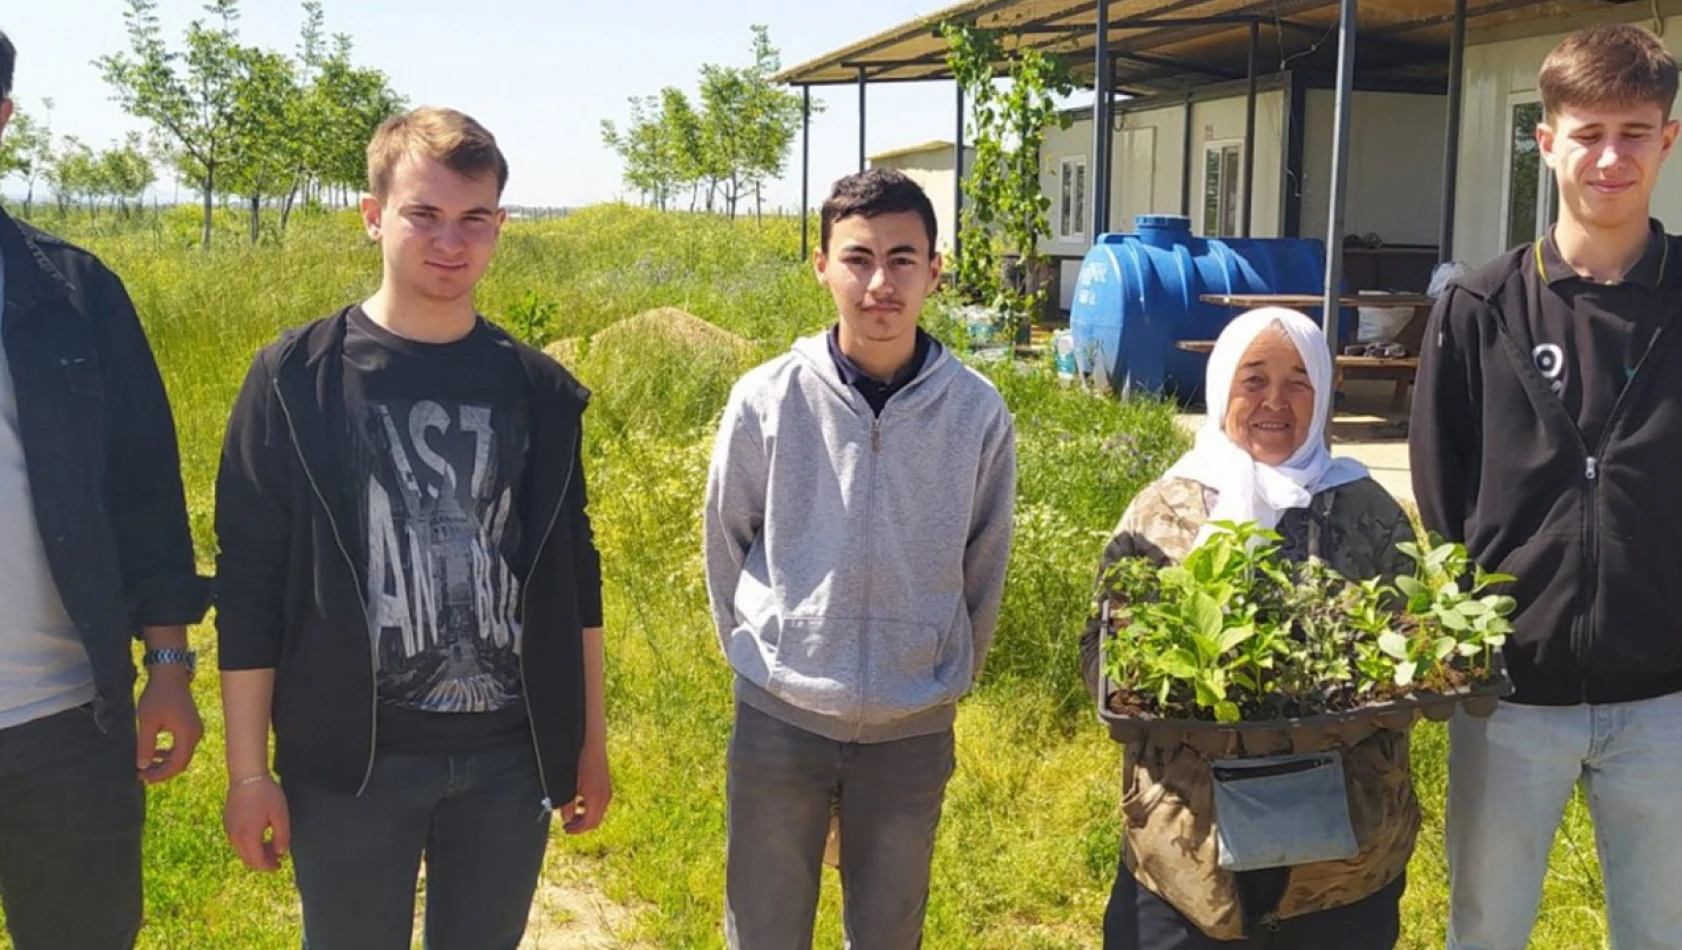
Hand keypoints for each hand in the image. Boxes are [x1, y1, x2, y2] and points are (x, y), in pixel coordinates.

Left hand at [135, 667, 201, 783]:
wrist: (170, 675)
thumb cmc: (158, 696)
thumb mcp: (147, 722)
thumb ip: (145, 745)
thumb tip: (142, 766)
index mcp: (187, 735)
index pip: (176, 764)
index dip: (159, 774)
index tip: (141, 776)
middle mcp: (196, 734)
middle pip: (181, 762)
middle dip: (162, 771)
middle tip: (142, 774)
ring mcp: (195, 729)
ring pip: (182, 755)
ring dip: (165, 762)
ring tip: (146, 765)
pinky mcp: (191, 725)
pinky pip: (182, 746)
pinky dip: (170, 752)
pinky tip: (156, 752)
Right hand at [224, 779, 290, 870]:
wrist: (247, 775)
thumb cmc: (266, 794)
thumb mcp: (280, 815)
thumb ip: (282, 836)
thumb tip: (281, 852)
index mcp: (248, 836)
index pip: (257, 861)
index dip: (268, 867)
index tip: (279, 866)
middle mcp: (234, 836)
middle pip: (247, 859)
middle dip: (263, 862)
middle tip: (277, 858)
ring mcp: (229, 829)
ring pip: (242, 850)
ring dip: (256, 852)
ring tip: (271, 845)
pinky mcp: (227, 822)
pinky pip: (237, 840)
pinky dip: (249, 844)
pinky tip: (260, 836)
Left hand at [562, 739, 611, 833]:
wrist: (591, 743)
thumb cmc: (579, 762)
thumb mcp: (569, 785)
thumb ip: (567, 804)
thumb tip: (566, 818)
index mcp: (596, 799)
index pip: (589, 823)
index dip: (577, 829)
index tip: (565, 829)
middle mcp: (605, 797)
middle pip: (596, 821)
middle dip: (581, 825)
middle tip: (567, 825)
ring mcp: (607, 791)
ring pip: (598, 812)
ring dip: (586, 817)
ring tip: (572, 814)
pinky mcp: (606, 785)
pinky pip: (600, 803)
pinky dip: (590, 808)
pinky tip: (580, 802)